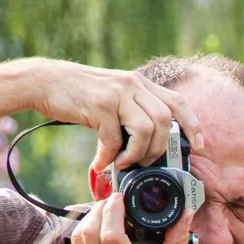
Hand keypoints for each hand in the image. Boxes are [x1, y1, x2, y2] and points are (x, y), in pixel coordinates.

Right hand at [28, 59, 204, 177]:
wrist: (44, 81)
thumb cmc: (78, 94)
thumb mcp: (113, 97)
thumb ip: (132, 112)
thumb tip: (146, 146)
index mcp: (140, 83)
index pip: (177, 102)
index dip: (193, 125)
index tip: (199, 145)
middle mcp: (132, 84)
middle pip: (165, 120)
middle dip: (160, 149)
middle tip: (145, 163)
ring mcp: (117, 93)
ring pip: (146, 130)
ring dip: (137, 154)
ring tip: (123, 162)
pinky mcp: (100, 105)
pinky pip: (115, 139)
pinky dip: (109, 157)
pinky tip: (100, 162)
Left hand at [70, 193, 190, 243]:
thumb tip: (186, 216)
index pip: (109, 230)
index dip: (112, 208)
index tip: (120, 199)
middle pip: (88, 229)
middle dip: (99, 209)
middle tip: (112, 204)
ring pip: (76, 238)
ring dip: (88, 221)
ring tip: (104, 216)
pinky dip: (83, 238)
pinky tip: (97, 236)